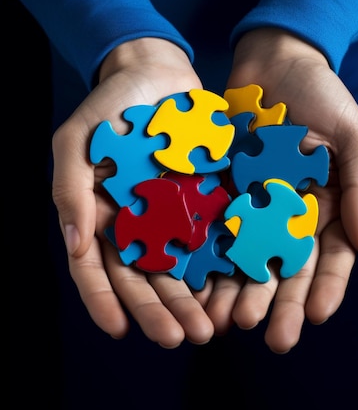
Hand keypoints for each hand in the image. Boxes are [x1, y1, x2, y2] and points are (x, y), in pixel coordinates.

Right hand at [52, 38, 214, 347]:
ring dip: (193, 299)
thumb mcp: (76, 141)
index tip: (119, 331)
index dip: (104, 300)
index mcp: (101, 215)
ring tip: (209, 327)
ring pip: (181, 266)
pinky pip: (215, 234)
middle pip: (144, 276)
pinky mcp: (206, 198)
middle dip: (159, 309)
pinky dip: (222, 263)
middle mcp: (137, 223)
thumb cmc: (109, 105)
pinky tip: (235, 287)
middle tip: (179, 338)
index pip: (96, 267)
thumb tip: (73, 244)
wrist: (156, 72)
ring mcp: (172, 214)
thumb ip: (70, 189)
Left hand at [195, 28, 357, 352]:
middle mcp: (289, 213)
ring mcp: (253, 204)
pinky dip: (207, 257)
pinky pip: (213, 227)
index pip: (329, 257)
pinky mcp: (221, 190)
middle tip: (270, 337)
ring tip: (227, 323)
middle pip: (285, 267)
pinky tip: (198, 286)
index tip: (315, 315)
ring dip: (239, 292)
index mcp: (327, 205)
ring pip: (246, 257)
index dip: (324, 287)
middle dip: (279, 303)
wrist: (274, 61)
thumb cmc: (321, 93)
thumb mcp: (353, 134)